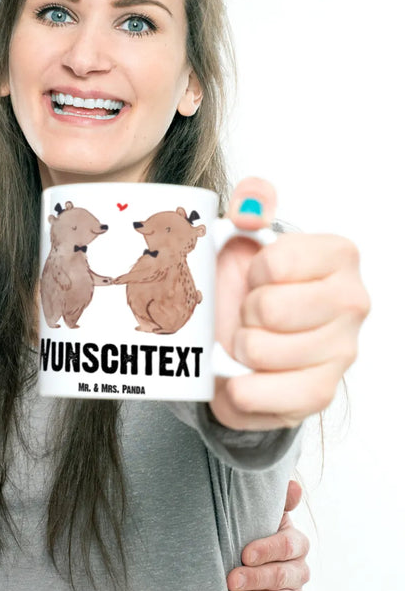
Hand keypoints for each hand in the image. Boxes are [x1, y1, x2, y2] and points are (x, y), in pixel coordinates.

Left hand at [210, 177, 369, 429]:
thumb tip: (254, 197)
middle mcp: (352, 302)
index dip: (252, 272)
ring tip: (249, 340)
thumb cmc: (247, 287)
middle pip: (269, 309)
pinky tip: (245, 375)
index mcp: (338, 256)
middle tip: (251, 313)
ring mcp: (342, 351)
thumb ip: (251, 206)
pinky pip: (267, 393)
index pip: (277, 263)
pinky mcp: (320, 393)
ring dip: (239, 348)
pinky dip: (242, 388)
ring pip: (260, 350)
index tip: (257, 277)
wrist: (239, 342)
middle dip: (244, 312)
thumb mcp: (242, 238)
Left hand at [227, 480, 309, 590]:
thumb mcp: (261, 512)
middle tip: (231, 580)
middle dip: (256, 579)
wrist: (245, 552)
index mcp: (296, 542)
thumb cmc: (252, 527)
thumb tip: (293, 486)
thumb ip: (278, 500)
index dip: (267, 550)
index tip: (244, 554)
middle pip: (283, 576)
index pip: (287, 546)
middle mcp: (300, 569)